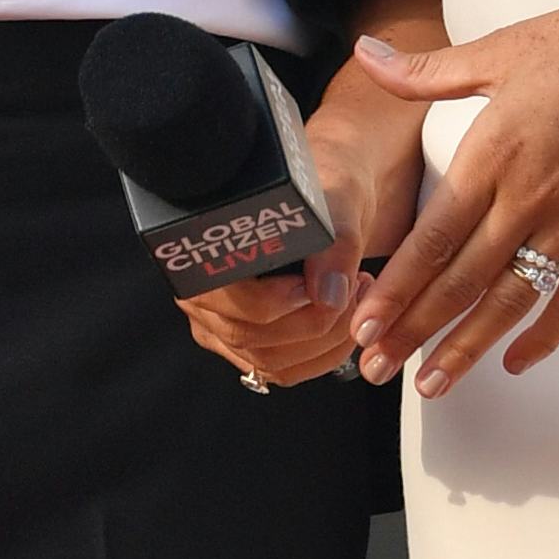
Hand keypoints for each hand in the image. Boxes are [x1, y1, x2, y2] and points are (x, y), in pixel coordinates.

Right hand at [175, 61, 427, 391]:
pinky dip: (322, 356)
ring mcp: (222, 325)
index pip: (232, 302)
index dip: (278, 304)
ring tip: (354, 299)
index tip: (319, 284)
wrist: (333, 194)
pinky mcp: (248, 343)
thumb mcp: (338, 201)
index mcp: (207, 252)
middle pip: (253, 340)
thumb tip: (328, 293)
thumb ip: (334, 243)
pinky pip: (283, 370)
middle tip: (354, 289)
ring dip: (325, 343)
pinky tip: (344, 321)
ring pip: (272, 362)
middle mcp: (203, 294)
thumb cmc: (324, 189)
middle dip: (316, 324)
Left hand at [348, 0, 558, 395]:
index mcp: (493, 153)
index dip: (396, 288)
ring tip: (431, 383)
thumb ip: (427, 70)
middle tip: (375, 367)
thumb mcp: (500, 49)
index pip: (433, 238)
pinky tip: (515, 362)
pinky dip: (546, 334)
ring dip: (468, 346)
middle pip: (461, 281)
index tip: (362, 324)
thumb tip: (367, 54)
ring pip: (511, 300)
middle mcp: (529, 196)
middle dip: (413, 330)